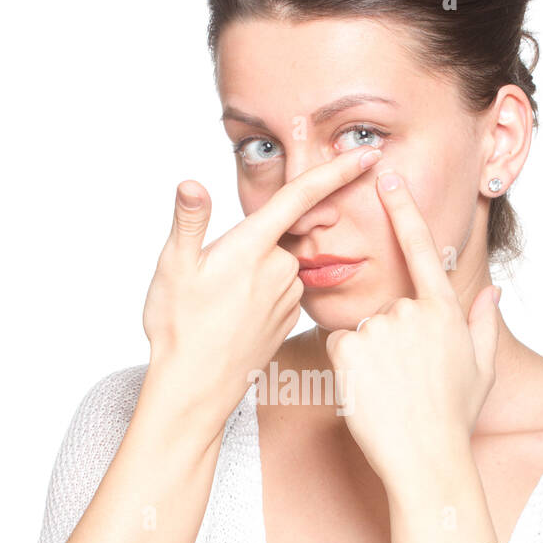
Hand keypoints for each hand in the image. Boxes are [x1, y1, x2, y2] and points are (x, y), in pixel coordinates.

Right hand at [142, 145, 382, 442]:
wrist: (195, 390)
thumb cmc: (179, 328)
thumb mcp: (172, 268)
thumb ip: (188, 221)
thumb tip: (191, 184)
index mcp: (254, 246)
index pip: (303, 196)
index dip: (338, 170)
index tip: (370, 153)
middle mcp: (280, 268)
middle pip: (282, 231)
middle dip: (259, 236)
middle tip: (218, 271)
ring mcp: (288, 296)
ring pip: (279, 262)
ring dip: (257, 267)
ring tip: (219, 298)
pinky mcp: (289, 319)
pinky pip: (280, 289)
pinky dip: (262, 290)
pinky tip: (234, 313)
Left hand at [324, 171, 500, 491]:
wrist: (426, 458)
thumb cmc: (454, 419)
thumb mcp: (480, 369)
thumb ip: (484, 325)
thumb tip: (495, 293)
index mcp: (444, 311)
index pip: (423, 248)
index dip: (403, 210)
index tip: (387, 176)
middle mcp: (412, 312)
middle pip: (386, 311)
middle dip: (388, 342)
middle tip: (405, 382)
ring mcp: (380, 328)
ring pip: (361, 331)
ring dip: (369, 358)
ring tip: (389, 392)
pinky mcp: (349, 349)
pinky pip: (340, 347)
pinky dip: (348, 369)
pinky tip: (367, 392)